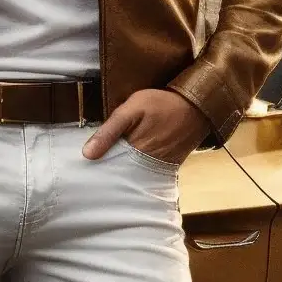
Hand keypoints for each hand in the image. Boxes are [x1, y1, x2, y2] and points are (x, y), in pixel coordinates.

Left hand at [81, 87, 208, 165]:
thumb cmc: (163, 104)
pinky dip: (136, 170)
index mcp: (134, 154)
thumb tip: (87, 154)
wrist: (198, 106)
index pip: (107, 169)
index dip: (96, 168)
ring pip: (132, 176)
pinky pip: (147, 173)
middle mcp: (146, 167)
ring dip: (121, 172)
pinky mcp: (167, 167)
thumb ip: (109, 131)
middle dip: (107, 172)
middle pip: (119, 176)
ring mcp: (158, 169)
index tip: (84, 166)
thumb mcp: (132, 109)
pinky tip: (128, 162)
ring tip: (109, 165)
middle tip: (93, 168)